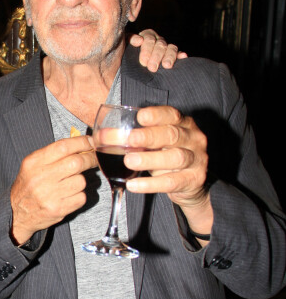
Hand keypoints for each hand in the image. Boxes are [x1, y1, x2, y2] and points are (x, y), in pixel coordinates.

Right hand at [10, 136, 96, 244]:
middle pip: (76, 162)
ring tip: (70, 182)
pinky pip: (81, 197)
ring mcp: (49, 195)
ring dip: (81, 180)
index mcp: (34, 162)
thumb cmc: (27, 186)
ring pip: (81, 181)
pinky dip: (79, 195)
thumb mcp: (32, 165)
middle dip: (90, 159)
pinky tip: (69, 195)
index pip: (63, 147)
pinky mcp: (58, 209)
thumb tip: (81, 144)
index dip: (82, 142)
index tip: (91, 142)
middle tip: (93, 159)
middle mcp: (41, 177)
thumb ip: (53, 153)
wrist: (16, 213)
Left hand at [123, 106, 212, 234]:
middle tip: (130, 140)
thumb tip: (101, 136)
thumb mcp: (154, 143)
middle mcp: (193, 139)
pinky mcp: (193, 180)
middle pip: (172, 135)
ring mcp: (196, 160)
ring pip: (175, 158)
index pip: (172, 114)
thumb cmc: (166, 155)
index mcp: (183, 124)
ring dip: (150, 159)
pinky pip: (171, 182)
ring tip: (129, 162)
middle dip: (150, 136)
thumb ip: (135, 137)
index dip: (156, 115)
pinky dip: (150, 184)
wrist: (190, 184)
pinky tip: (132, 184)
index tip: (140, 117)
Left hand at [129, 29, 187, 71]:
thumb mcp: (126, 43)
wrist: (130, 61)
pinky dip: (180, 55)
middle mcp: (158, 40)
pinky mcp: (172, 55)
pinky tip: (183, 56)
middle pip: (160, 45)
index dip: (147, 50)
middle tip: (152, 68)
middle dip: (156, 57)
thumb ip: (131, 39)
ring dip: (169, 57)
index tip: (143, 61)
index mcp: (147, 35)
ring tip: (166, 66)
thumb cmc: (128, 51)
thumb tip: (139, 40)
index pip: (149, 39)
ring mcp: (166, 47)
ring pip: (171, 48)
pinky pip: (178, 53)